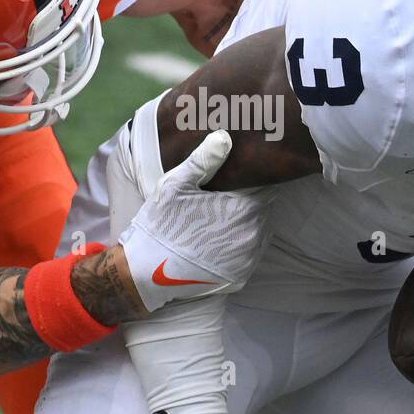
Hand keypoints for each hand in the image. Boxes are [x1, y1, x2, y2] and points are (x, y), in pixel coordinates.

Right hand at [120, 130, 274, 312]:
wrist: (147, 273)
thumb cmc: (161, 224)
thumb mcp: (176, 185)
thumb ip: (204, 159)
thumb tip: (225, 136)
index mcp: (244, 208)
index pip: (266, 184)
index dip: (255, 176)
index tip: (244, 171)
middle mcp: (254, 234)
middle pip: (263, 208)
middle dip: (250, 199)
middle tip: (228, 194)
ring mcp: (249, 258)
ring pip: (259, 231)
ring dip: (247, 222)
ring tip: (223, 217)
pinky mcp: (241, 276)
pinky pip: (250, 254)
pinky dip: (240, 245)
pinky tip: (219, 240)